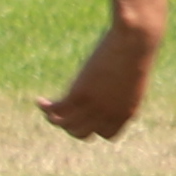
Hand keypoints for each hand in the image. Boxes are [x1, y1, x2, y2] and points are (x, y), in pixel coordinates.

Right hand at [43, 17, 156, 141]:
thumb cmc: (137, 51)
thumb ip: (122, 87)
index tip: (87, 117)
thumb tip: (112, 86)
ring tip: (48, 109)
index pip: (108, 134)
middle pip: (84, 133)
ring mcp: (94, 106)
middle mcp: (109, 114)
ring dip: (55, 119)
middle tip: (63, 113)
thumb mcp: (131, 75)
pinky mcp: (80, 93)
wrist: (134, 41)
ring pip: (67, 125)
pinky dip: (46, 108)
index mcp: (127, 112)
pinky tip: (39, 101)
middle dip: (72, 125)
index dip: (96, 127)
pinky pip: (58, 109)